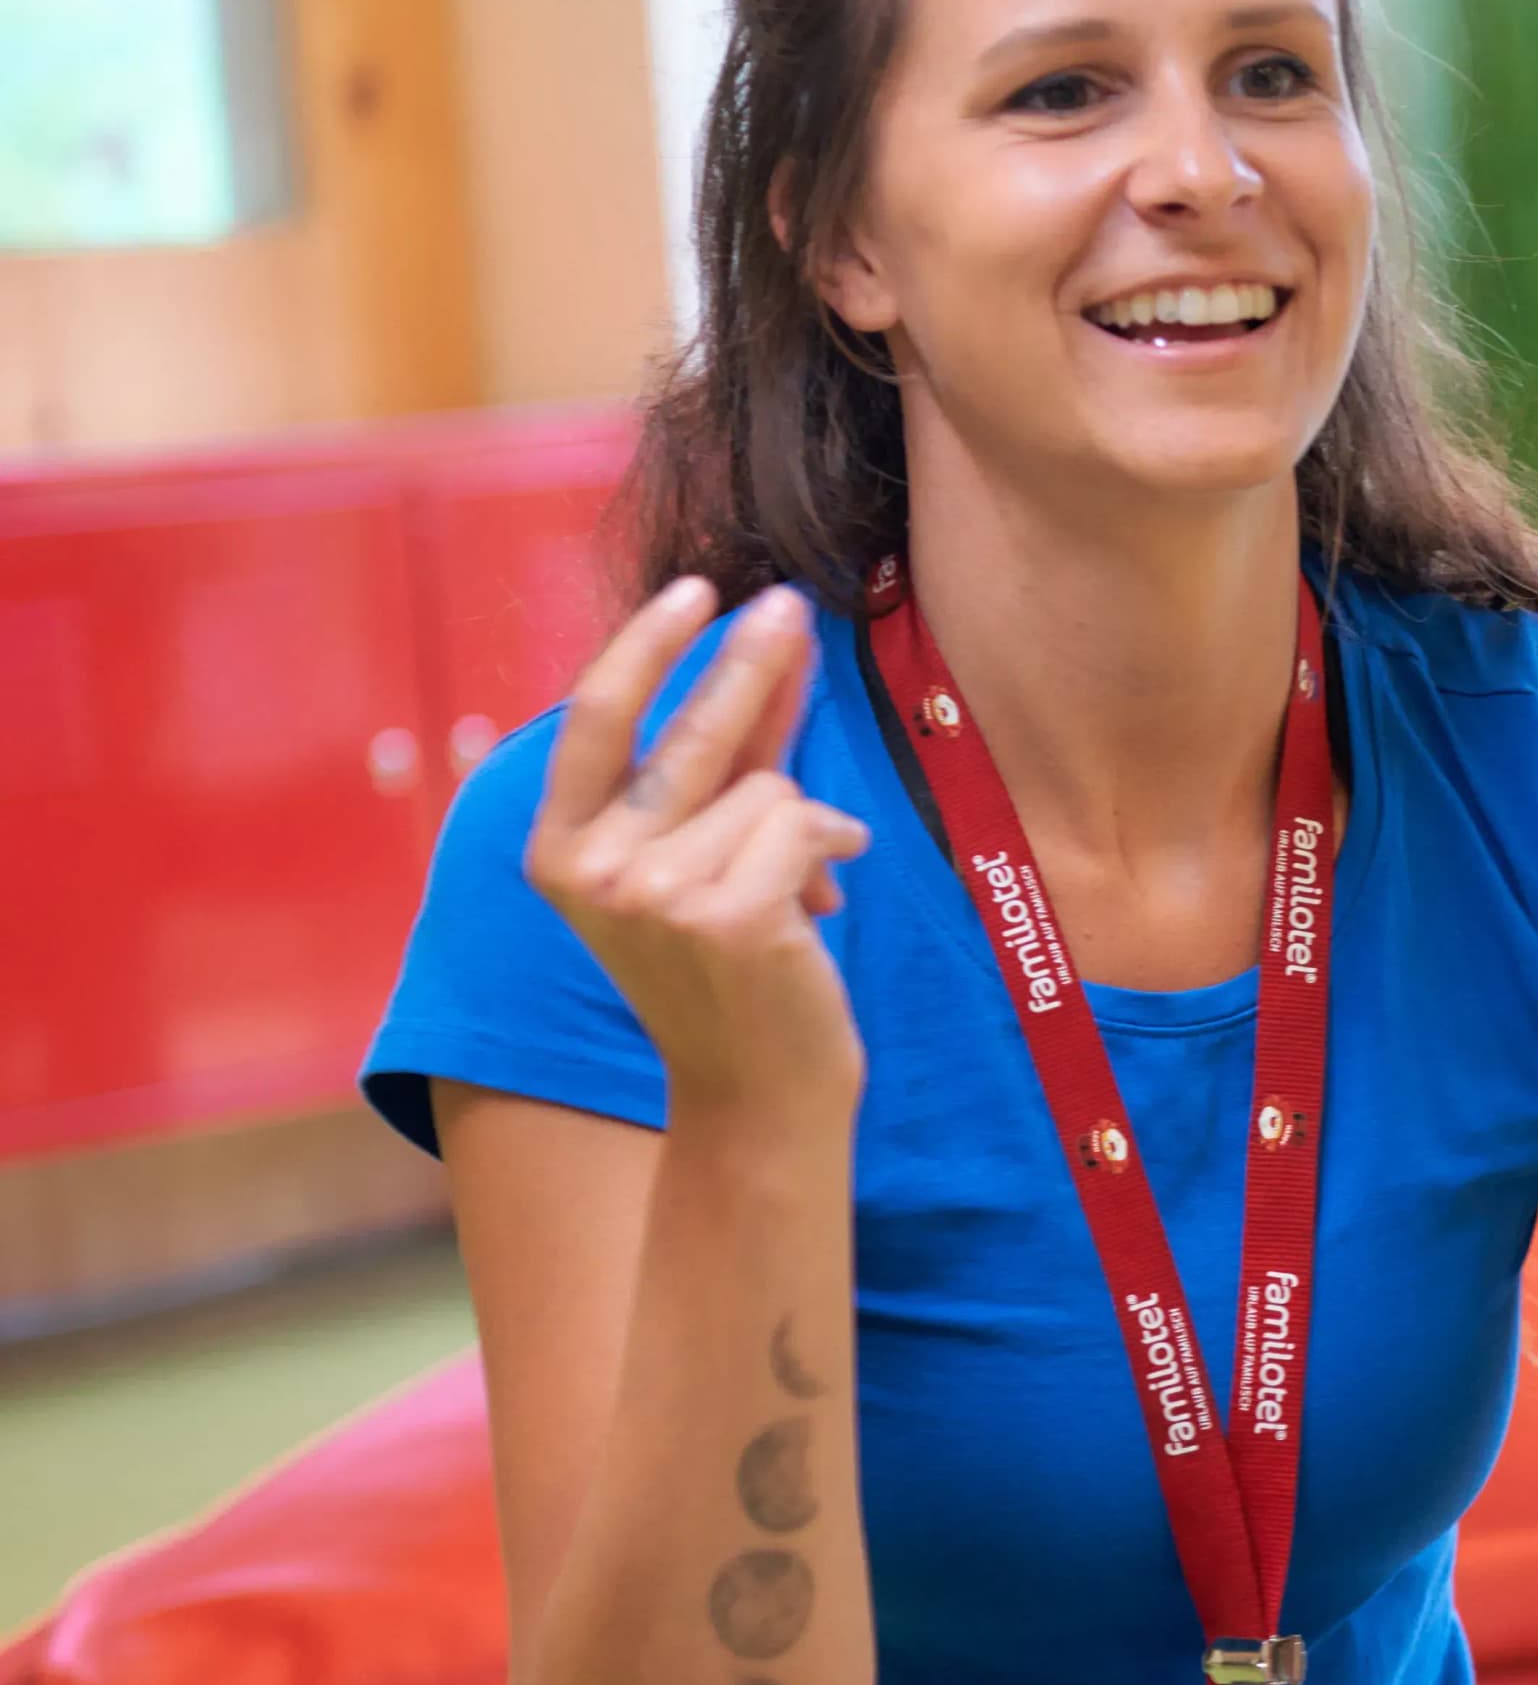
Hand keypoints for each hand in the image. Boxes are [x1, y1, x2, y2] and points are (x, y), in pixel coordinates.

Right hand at [526, 582, 869, 1120]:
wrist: (758, 1095)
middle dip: (746, 662)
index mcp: (559, 851)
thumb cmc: (733, 971)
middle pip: (683, 728)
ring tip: (799, 891)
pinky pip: (803, 821)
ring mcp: (651, 894)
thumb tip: (768, 639)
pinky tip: (822, 903)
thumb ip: (727, 757)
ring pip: (764, 786)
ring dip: (803, 827)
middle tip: (790, 607)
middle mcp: (591, 869)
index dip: (644, 644)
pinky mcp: (723, 915)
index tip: (696, 589)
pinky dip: (831, 848)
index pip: (594, 717)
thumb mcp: (704, 852)